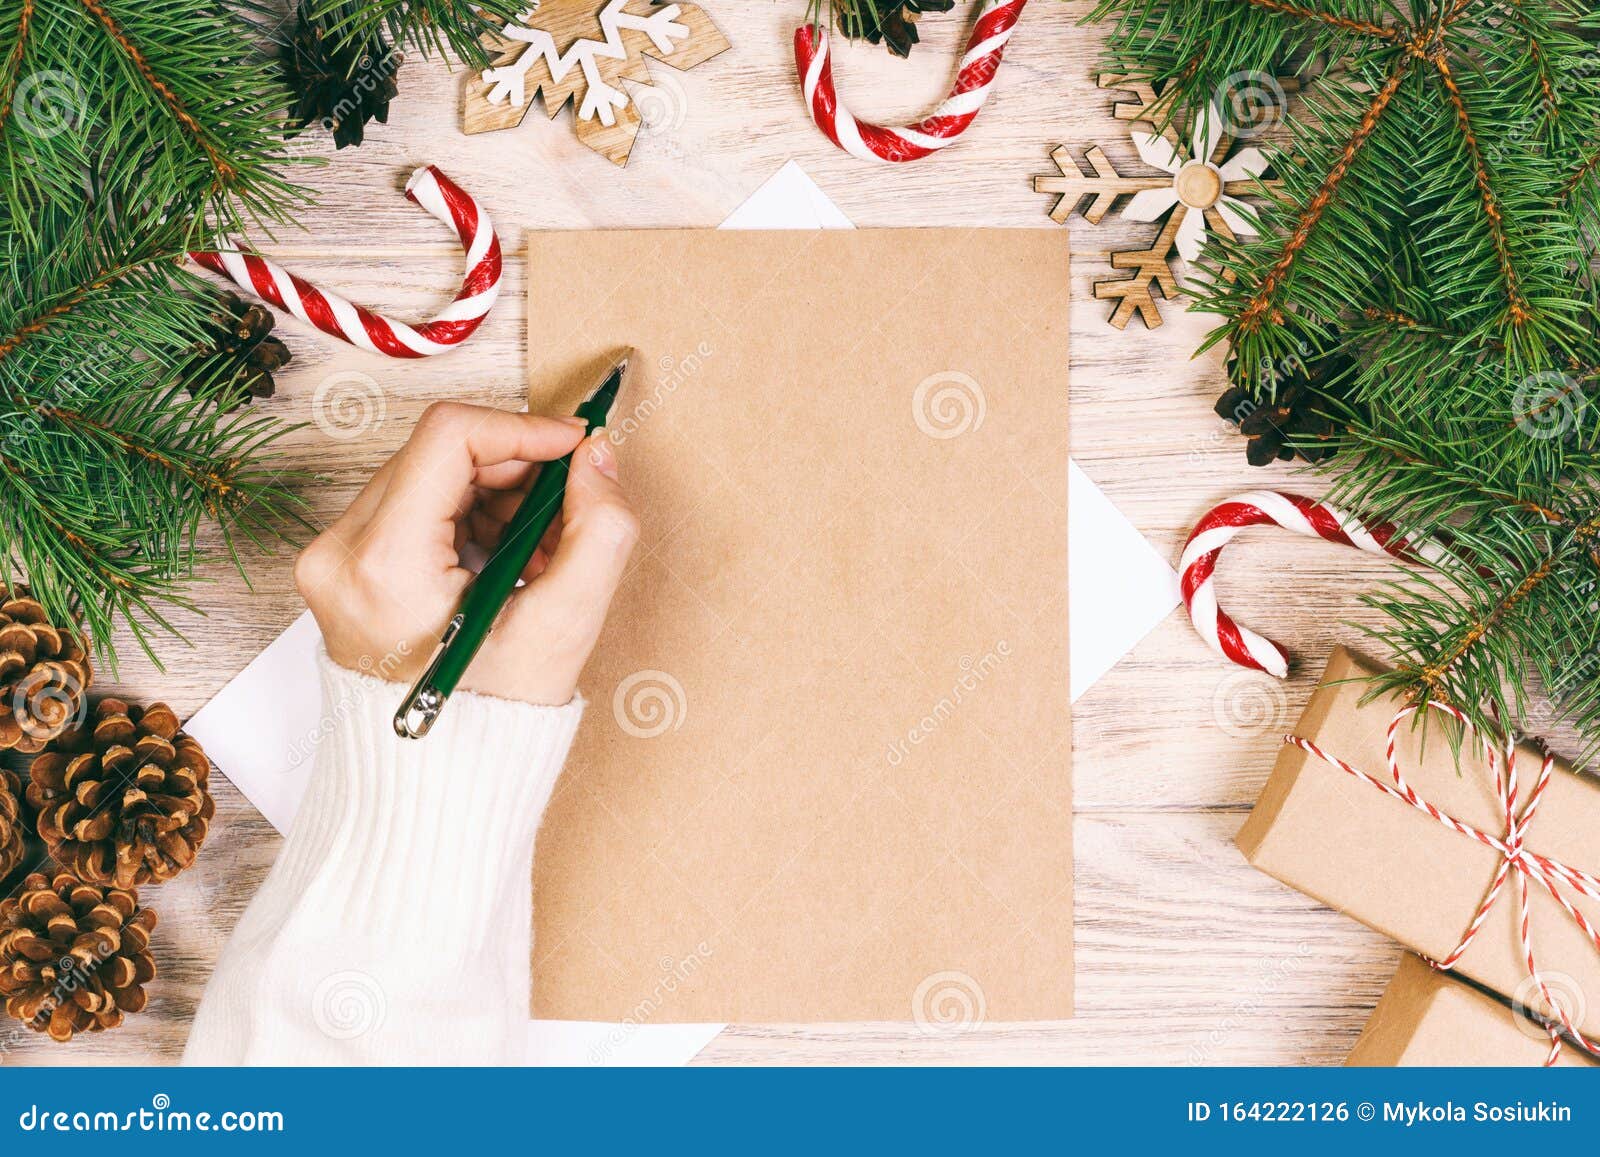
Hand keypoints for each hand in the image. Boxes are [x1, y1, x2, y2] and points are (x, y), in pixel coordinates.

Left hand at [294, 401, 638, 705]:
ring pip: (426, 473)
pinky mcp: (341, 564)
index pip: (449, 437)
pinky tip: (504, 558)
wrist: (433, 779)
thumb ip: (601, 530)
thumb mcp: (566, 627)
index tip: (576, 448)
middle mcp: (339, 554)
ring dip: (494, 492)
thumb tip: (597, 456)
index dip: (524, 429)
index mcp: (384, 566)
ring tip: (537, 549)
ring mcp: (332, 558)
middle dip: (515, 467)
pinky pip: (412, 503)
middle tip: (566, 510)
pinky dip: (467, 514)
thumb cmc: (494, 718)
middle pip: (437, 451)